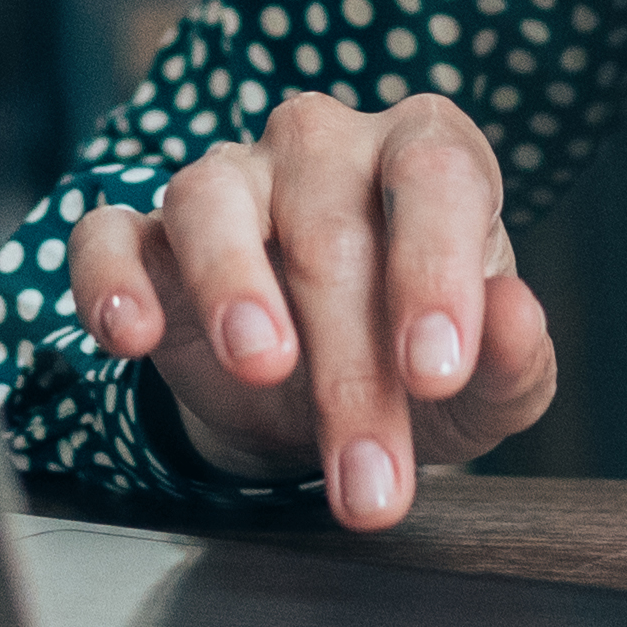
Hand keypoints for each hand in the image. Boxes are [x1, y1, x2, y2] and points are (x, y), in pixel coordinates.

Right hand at [67, 89, 557, 528]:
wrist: (318, 396)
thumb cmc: (414, 359)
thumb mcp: (486, 385)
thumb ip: (514, 356)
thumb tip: (516, 318)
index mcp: (428, 154)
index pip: (435, 177)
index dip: (434, 270)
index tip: (434, 372)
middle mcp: (324, 147)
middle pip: (329, 227)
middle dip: (351, 368)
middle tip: (368, 479)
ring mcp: (228, 180)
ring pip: (210, 199)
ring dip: (234, 288)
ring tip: (260, 364)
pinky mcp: (145, 233)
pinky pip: (110, 232)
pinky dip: (110, 279)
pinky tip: (130, 335)